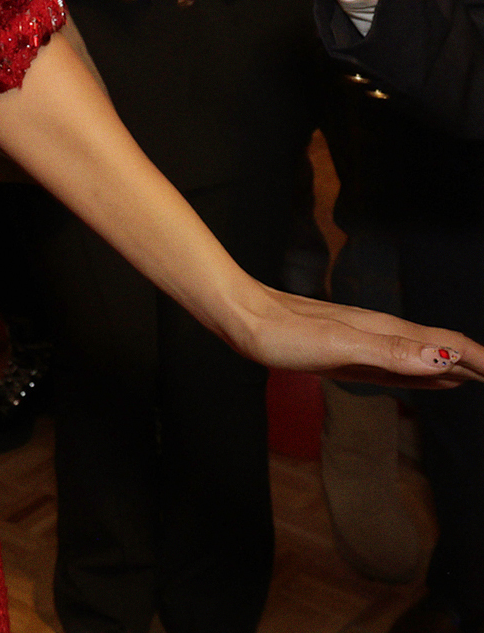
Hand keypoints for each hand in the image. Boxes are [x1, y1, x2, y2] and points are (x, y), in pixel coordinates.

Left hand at [232, 283, 481, 390]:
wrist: (240, 319)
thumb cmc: (283, 334)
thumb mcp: (340, 346)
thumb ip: (393, 353)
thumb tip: (447, 359)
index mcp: (389, 334)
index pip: (450, 347)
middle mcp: (384, 336)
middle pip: (444, 351)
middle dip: (480, 365)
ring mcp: (367, 345)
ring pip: (426, 359)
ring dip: (460, 369)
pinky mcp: (350, 355)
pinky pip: (401, 368)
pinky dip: (428, 375)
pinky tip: (438, 379)